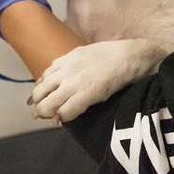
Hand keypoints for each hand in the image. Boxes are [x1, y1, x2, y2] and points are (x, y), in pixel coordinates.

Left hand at [29, 39, 168, 124]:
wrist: (134, 55)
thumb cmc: (116, 54)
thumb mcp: (88, 53)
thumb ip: (73, 64)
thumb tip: (65, 77)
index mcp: (66, 60)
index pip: (42, 79)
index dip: (42, 92)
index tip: (46, 100)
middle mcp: (65, 71)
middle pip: (39, 93)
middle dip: (39, 105)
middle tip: (45, 114)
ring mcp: (74, 83)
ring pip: (47, 105)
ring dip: (48, 114)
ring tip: (53, 119)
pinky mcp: (86, 94)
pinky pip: (65, 112)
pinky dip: (63, 118)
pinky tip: (67, 120)